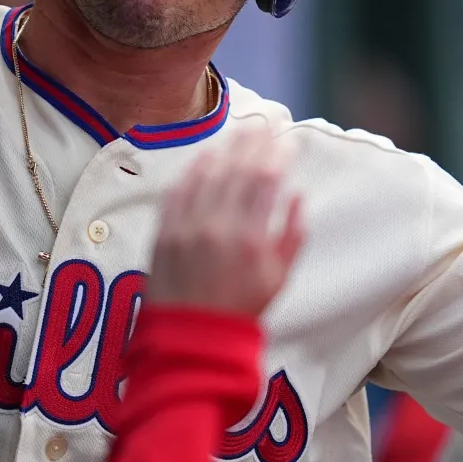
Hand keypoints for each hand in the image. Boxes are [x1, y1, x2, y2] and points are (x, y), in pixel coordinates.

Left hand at [147, 129, 305, 316]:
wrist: (193, 337)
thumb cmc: (242, 309)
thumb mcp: (279, 278)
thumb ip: (293, 235)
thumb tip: (298, 196)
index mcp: (251, 240)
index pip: (266, 181)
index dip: (278, 155)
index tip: (286, 140)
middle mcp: (218, 230)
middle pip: (238, 171)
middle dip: (254, 143)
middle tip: (266, 123)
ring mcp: (187, 230)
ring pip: (208, 176)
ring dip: (226, 149)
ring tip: (239, 133)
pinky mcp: (164, 234)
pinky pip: (178, 192)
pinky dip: (193, 171)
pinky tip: (206, 156)